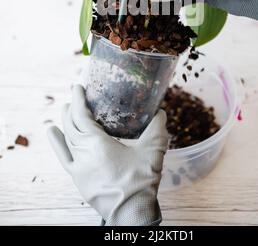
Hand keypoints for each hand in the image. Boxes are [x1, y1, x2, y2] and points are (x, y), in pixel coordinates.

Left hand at [47, 85, 167, 225]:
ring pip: (67, 138)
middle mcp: (84, 153)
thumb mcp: (153, 152)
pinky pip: (62, 156)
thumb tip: (161, 114)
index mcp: (98, 144)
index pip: (82, 116)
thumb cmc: (140, 183)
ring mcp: (78, 167)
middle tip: (76, 96)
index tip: (78, 88)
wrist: (131, 213)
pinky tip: (52, 131)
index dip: (78, 100)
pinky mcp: (77, 178)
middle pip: (72, 125)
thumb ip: (157, 130)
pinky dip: (56, 142)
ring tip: (66, 109)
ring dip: (65, 121)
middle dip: (72, 108)